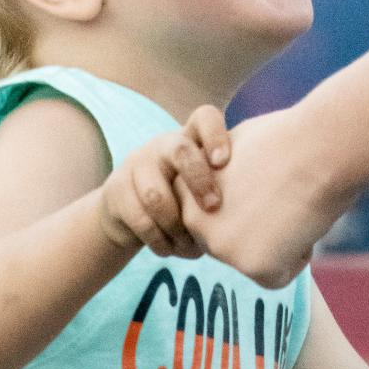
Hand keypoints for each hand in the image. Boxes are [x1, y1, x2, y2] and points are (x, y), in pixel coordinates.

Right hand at [99, 104, 230, 257]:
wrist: (128, 214)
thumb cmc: (184, 201)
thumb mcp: (202, 187)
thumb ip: (223, 188)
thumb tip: (253, 217)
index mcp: (191, 138)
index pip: (204, 117)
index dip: (215, 135)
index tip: (224, 162)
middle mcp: (163, 145)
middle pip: (180, 150)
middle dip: (200, 180)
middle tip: (214, 207)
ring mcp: (137, 165)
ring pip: (156, 195)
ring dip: (178, 226)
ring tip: (192, 247)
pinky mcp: (116, 190)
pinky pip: (140, 219)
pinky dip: (160, 241)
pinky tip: (171, 250)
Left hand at [176, 106, 344, 289]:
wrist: (319, 145)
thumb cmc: (286, 137)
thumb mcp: (232, 150)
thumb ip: (217, 179)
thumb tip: (225, 196)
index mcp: (187, 192)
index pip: (215, 218)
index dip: (248, 200)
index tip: (264, 178)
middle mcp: (196, 223)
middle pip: (231, 243)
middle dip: (257, 228)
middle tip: (281, 193)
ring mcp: (221, 248)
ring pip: (254, 262)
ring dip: (277, 243)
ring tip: (292, 204)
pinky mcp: (251, 267)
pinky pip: (280, 276)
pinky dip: (297, 255)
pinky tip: (303, 222)